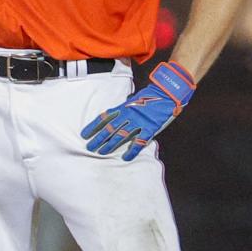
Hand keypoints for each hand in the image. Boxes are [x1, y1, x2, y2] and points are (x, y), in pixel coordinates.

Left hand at [80, 62, 195, 161]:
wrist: (167, 92)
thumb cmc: (151, 95)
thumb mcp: (134, 99)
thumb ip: (125, 108)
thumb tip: (116, 114)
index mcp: (123, 107)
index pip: (104, 117)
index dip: (93, 126)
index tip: (84, 134)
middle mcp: (128, 115)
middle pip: (109, 128)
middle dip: (98, 138)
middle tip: (90, 147)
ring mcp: (139, 122)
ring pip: (121, 135)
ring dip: (110, 145)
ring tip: (102, 153)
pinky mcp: (150, 128)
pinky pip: (139, 141)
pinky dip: (132, 150)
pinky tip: (125, 158)